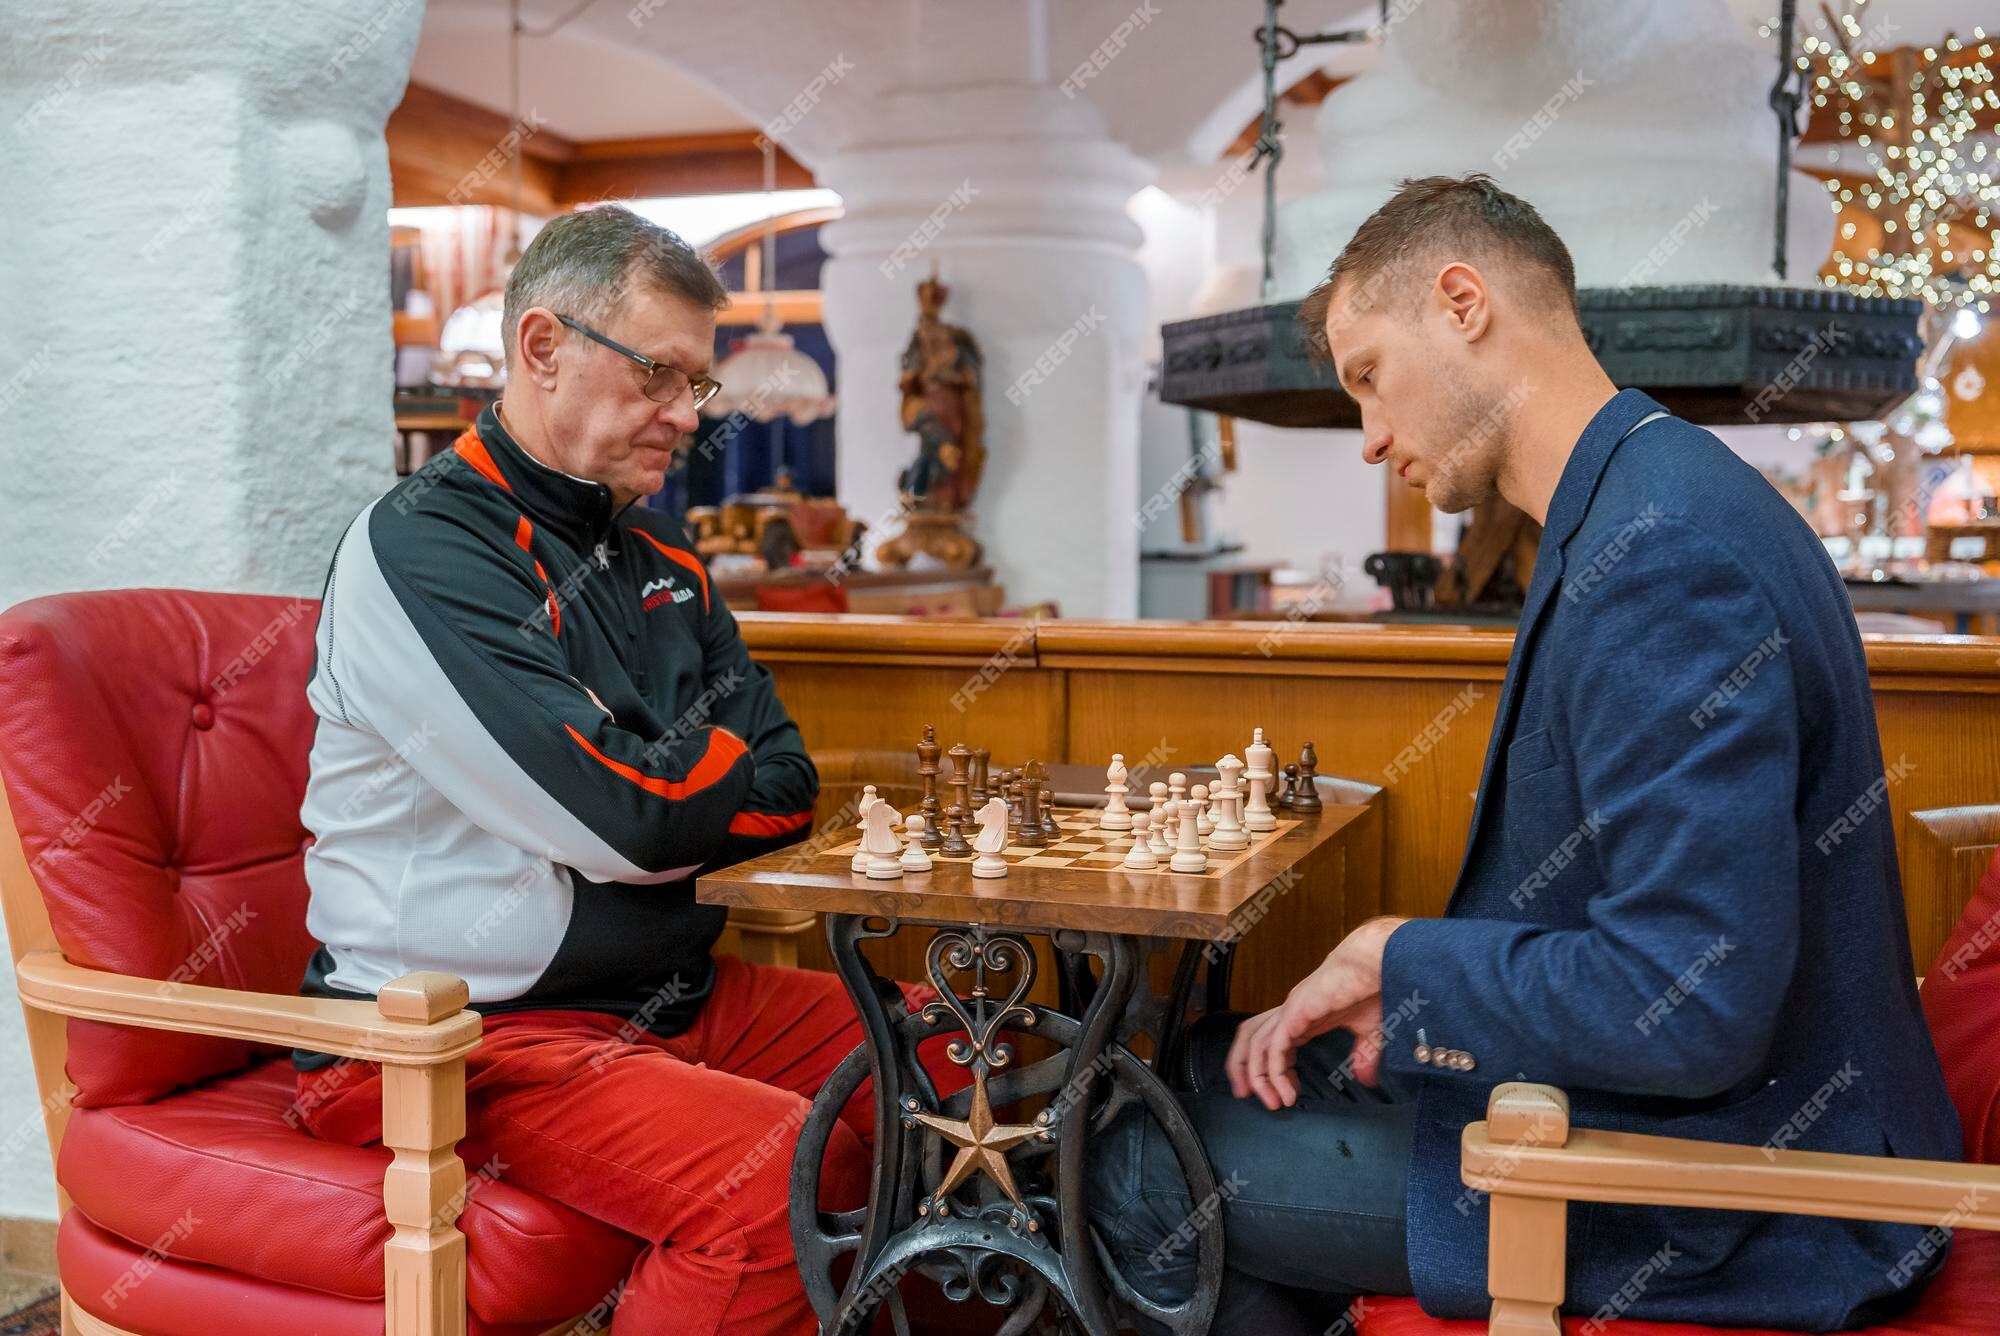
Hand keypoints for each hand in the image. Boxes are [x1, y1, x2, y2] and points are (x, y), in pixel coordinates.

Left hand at [1226, 916, 1406, 1109]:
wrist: (1379, 963)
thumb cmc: (1373, 988)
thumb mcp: (1369, 1032)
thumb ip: (1364, 1055)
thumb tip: (1366, 1079)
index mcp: (1302, 1016)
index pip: (1271, 1042)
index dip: (1268, 1069)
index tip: (1280, 1095)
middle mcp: (1290, 1013)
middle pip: (1250, 1038)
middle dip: (1242, 1067)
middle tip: (1246, 1095)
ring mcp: (1290, 1010)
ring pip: (1255, 1043)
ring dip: (1257, 1076)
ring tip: (1273, 1102)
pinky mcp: (1296, 1011)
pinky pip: (1274, 1046)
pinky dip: (1274, 1072)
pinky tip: (1287, 1092)